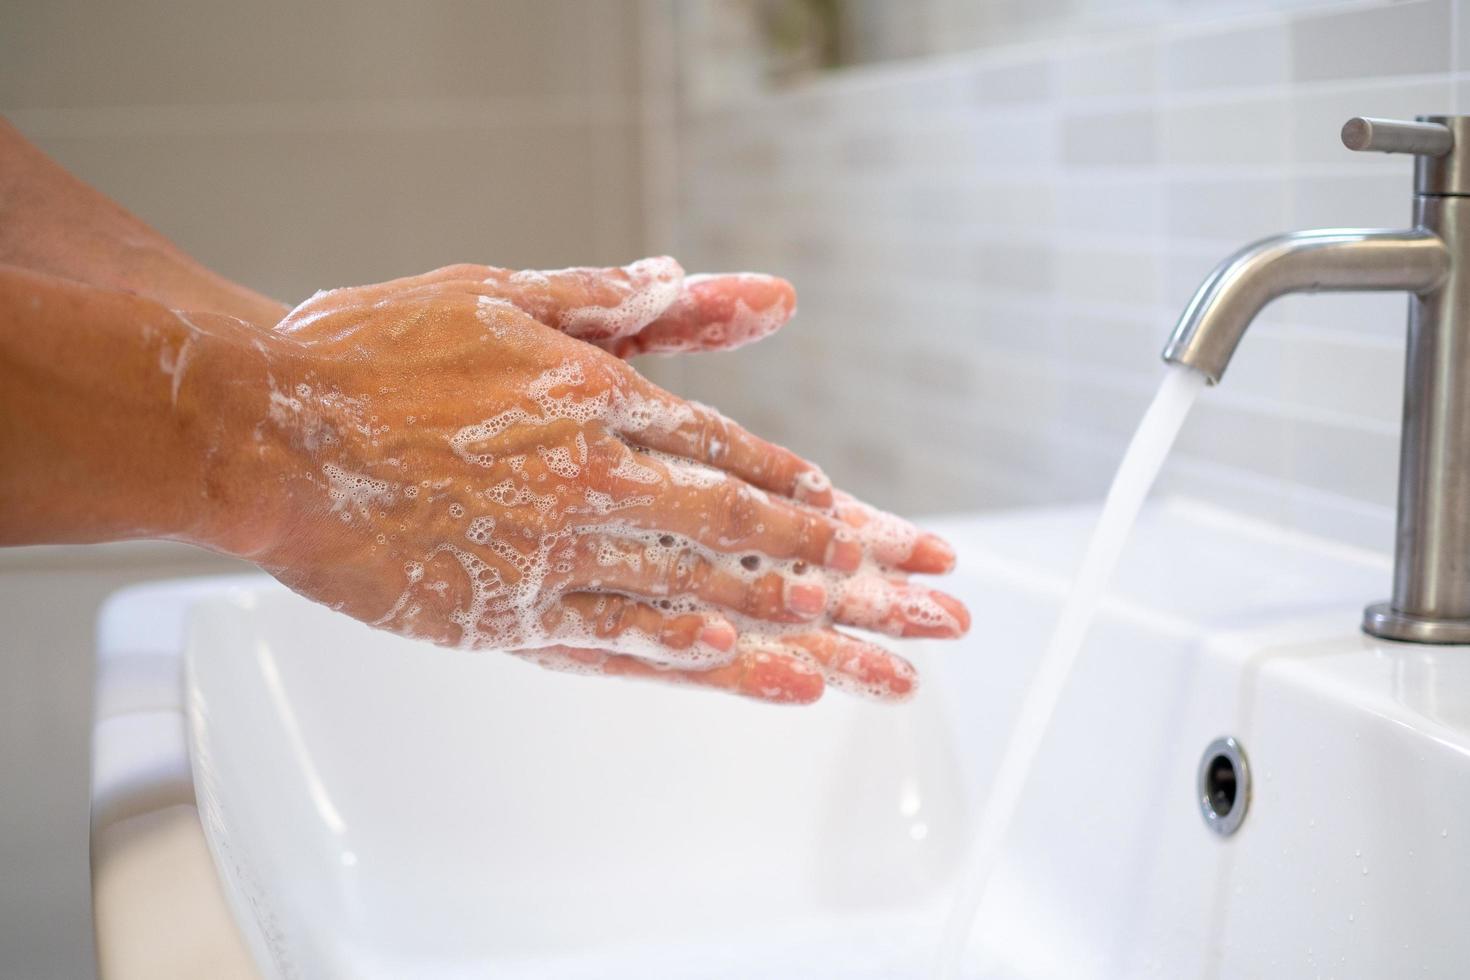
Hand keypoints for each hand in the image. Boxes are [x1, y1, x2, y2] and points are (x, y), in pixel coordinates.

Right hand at [233, 266, 965, 703]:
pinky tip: (745, 664)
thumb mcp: (515, 295)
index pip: (735, 454)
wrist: (263, 426)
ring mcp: (549, 555)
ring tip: (869, 651)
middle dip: (842, 565)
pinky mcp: (501, 614)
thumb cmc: (378, 352)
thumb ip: (638, 304)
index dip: (808, 492)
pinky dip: (687, 654)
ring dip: (792, 622)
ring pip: (697, 592)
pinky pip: (616, 641)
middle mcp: (591, 480)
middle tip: (919, 598)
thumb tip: (761, 294)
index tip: (869, 522)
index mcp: (597, 398)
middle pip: (742, 529)